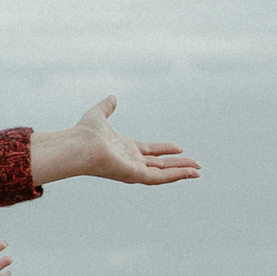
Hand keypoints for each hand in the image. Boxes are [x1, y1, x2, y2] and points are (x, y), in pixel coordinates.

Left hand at [30, 96, 199, 188]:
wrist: (78, 145)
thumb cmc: (84, 133)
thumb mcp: (98, 115)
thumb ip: (106, 107)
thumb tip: (112, 98)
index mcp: (124, 149)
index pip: (149, 151)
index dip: (164, 150)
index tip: (179, 148)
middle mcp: (130, 161)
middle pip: (160, 164)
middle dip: (178, 164)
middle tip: (196, 165)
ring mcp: (134, 170)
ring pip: (163, 173)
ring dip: (181, 172)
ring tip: (198, 171)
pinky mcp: (135, 175)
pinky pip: (159, 178)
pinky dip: (175, 176)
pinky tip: (190, 173)